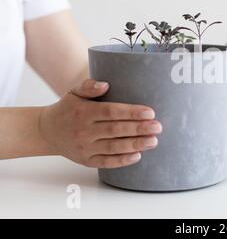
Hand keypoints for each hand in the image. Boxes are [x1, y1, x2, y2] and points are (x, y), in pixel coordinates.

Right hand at [38, 79, 161, 167]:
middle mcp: (84, 130)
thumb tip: (105, 85)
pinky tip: (138, 155)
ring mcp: (85, 147)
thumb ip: (89, 86)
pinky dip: (123, 160)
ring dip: (135, 145)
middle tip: (158, 127)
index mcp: (84, 112)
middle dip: (139, 129)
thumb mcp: (74, 92)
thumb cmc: (68, 108)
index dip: (131, 112)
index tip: (150, 112)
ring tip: (154, 141)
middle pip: (116, 130)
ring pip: (114, 147)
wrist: (47, 131)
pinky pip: (107, 162)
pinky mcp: (86, 161)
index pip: (111, 112)